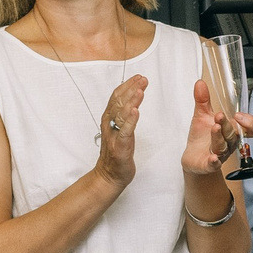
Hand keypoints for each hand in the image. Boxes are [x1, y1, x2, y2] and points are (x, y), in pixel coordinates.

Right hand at [95, 74, 147, 188]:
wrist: (109, 175)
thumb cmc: (116, 152)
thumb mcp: (120, 129)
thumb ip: (124, 116)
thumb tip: (132, 101)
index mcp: (109, 119)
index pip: (117, 97)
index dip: (127, 85)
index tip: (139, 77)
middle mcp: (109, 124)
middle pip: (119, 101)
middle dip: (131, 88)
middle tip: (143, 79)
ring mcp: (113, 135)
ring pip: (121, 113)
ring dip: (131, 100)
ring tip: (140, 90)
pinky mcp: (119, 146)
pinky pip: (125, 131)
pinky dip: (130, 120)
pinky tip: (135, 111)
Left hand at [182, 76, 252, 178]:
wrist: (193, 158)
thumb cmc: (202, 138)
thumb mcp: (202, 116)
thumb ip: (202, 100)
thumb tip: (200, 83)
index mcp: (232, 131)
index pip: (250, 129)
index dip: (250, 123)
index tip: (239, 115)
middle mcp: (229, 143)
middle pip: (233, 134)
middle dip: (227, 125)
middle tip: (219, 115)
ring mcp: (220, 154)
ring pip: (223, 146)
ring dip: (219, 137)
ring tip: (215, 127)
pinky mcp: (208, 164)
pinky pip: (214, 164)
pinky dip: (214, 162)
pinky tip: (212, 158)